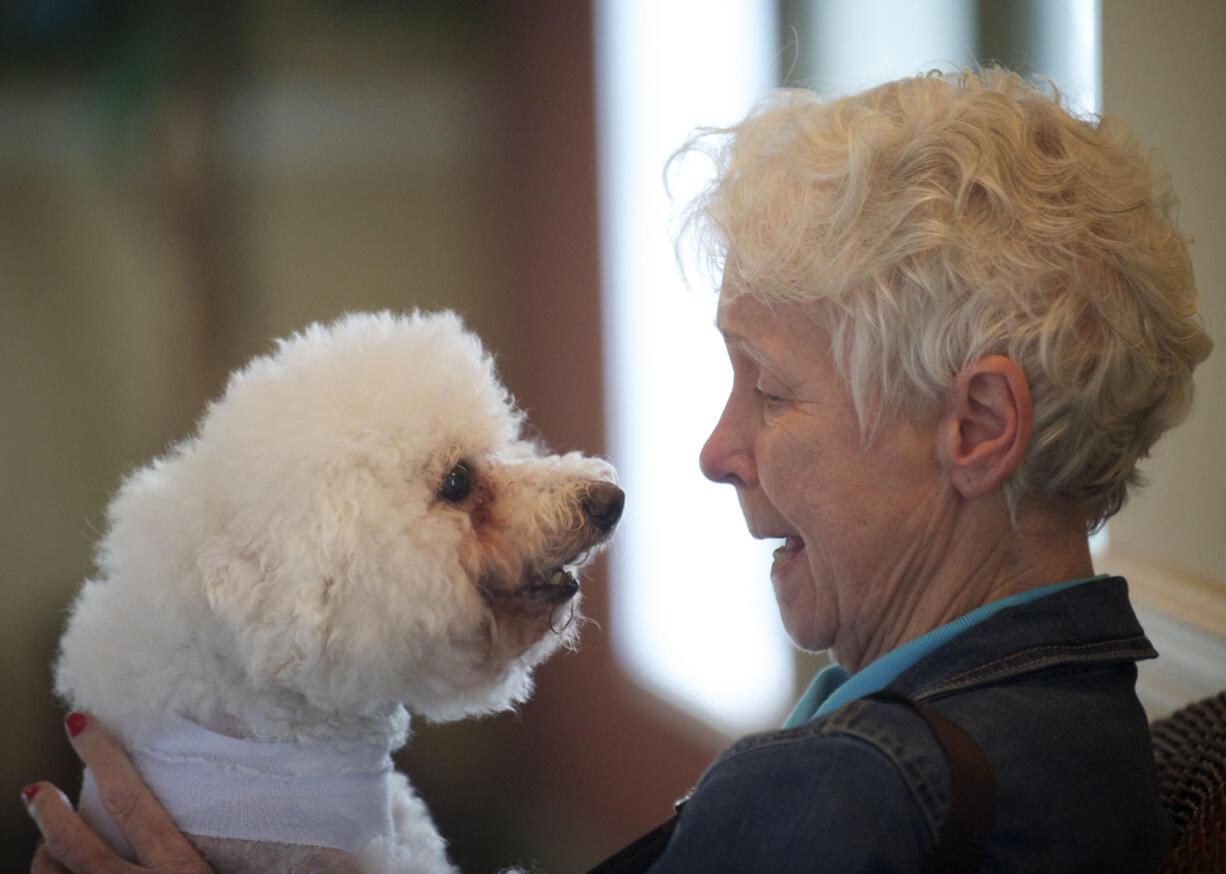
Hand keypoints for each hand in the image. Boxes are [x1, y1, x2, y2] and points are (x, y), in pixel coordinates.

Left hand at [24, 713, 213, 873]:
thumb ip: (218, 839)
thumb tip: (265, 789)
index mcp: (178, 867)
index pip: (129, 801)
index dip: (101, 757)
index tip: (82, 724)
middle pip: (76, 843)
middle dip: (50, 812)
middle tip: (38, 789)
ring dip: (46, 851)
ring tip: (47, 838)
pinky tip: (60, 870)